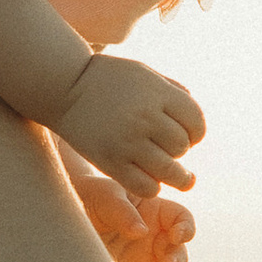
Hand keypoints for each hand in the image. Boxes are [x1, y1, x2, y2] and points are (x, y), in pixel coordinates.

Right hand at [53, 52, 206, 206]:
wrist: (64, 87)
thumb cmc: (108, 80)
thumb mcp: (144, 74)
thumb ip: (172, 92)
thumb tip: (195, 122)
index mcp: (157, 93)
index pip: (196, 122)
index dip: (196, 132)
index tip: (188, 135)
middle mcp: (145, 117)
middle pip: (182, 146)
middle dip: (179, 149)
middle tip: (167, 148)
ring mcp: (128, 142)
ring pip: (169, 171)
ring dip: (175, 175)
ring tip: (178, 177)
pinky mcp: (111, 162)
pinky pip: (145, 186)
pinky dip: (153, 187)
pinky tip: (150, 180)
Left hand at [54, 143, 200, 261]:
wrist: (60, 215)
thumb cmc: (87, 196)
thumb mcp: (104, 196)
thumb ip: (122, 211)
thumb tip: (141, 232)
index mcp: (153, 211)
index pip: (181, 219)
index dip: (185, 228)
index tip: (178, 237)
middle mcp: (152, 237)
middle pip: (177, 251)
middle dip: (178, 260)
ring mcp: (140, 260)